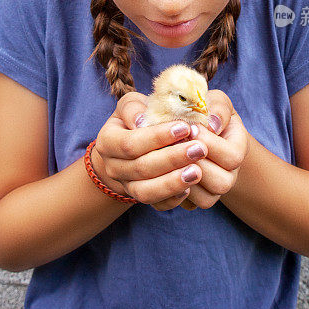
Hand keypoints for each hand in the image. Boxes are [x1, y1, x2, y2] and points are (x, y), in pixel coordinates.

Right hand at [92, 92, 210, 210]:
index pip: (130, 143)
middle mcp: (113, 167)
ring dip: (173, 182)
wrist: (133, 142)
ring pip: (147, 192)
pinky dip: (174, 198)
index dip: (157, 137)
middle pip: (141, 168)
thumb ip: (134, 108)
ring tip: (198, 171)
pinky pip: (158, 204)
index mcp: (108, 141)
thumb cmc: (137, 117)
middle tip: (200, 148)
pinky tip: (191, 186)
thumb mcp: (132, 104)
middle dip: (172, 158)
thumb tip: (142, 121)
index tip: (184, 128)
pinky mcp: (143, 198)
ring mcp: (127, 186)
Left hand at [133, 89, 249, 209]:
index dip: (209, 143)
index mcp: (238, 149)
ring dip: (182, 177)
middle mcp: (229, 175)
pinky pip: (184, 204)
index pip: (232, 156)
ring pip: (204, 198)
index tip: (188, 128)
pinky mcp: (192, 201)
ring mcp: (212, 191)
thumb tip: (211, 123)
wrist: (189, 129)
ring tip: (165, 156)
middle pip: (221, 182)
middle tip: (173, 144)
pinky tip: (159, 170)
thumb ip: (217, 107)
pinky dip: (171, 190)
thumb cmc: (204, 111)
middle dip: (194, 162)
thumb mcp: (214, 101)